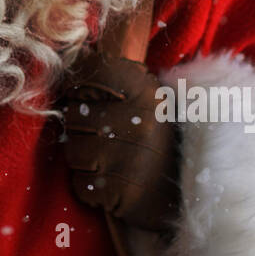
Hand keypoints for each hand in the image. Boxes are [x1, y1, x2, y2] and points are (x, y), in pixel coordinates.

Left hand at [58, 53, 180, 232]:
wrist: (182, 202)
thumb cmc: (160, 149)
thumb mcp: (154, 105)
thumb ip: (121, 79)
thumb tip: (82, 53)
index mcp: (149, 95)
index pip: (92, 73)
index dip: (80, 88)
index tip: (84, 98)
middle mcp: (138, 123)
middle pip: (73, 116)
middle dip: (79, 130)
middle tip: (103, 140)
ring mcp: (127, 159)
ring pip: (72, 151)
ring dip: (82, 161)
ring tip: (108, 163)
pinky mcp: (119, 192)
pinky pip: (80, 184)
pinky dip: (89, 188)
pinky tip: (111, 185)